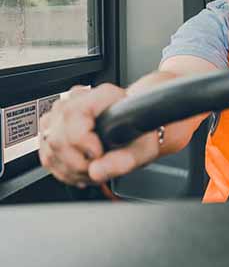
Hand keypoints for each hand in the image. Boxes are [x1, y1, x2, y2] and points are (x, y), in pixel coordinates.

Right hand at [39, 83, 158, 186]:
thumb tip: (96, 171)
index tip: (98, 154)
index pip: (73, 115)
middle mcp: (77, 99)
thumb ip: (123, 161)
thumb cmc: (139, 133)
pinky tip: (81, 171)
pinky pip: (46, 154)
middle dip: (78, 163)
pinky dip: (63, 170)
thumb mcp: (143, 150)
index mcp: (103, 96)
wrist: (135, 129)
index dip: (82, 141)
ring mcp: (60, 113)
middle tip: (98, 168)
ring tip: (92, 170)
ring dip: (71, 169)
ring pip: (49, 148)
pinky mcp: (51, 128)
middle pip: (58, 137)